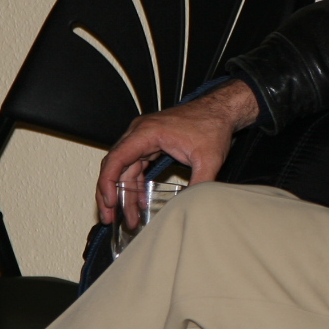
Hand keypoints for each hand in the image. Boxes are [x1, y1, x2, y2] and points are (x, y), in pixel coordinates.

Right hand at [96, 80, 261, 228]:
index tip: (109, 203)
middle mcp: (139, 133)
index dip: (108, 183)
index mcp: (147, 132)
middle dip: (109, 193)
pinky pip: (135, 166)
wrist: (221, 110)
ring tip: (128, 218)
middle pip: (114, 165)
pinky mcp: (150, 144)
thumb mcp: (208, 159)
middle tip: (108, 217)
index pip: (116, 158)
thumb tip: (190, 208)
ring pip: (124, 169)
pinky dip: (135, 185)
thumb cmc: (212, 126)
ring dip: (124, 193)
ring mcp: (143, 138)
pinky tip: (140, 203)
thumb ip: (199, 184)